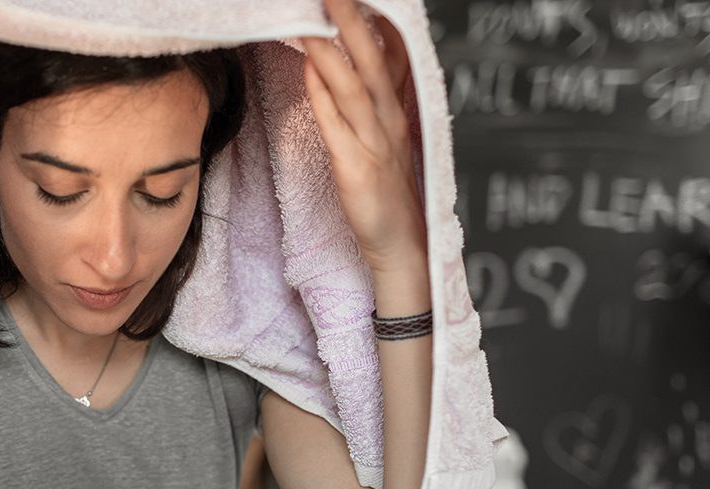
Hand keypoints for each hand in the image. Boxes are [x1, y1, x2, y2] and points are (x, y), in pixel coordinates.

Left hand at [301, 0, 426, 274]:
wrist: (401, 245)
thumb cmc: (387, 192)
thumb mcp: (386, 137)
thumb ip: (374, 99)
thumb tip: (356, 60)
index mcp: (397, 110)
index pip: (393, 54)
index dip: (380, 22)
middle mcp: (390, 120)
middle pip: (371, 59)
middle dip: (353, 21)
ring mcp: (375, 143)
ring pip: (353, 86)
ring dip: (333, 50)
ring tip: (313, 19)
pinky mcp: (357, 168)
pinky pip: (336, 125)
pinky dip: (323, 95)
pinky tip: (309, 69)